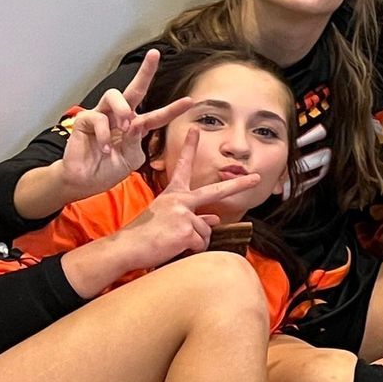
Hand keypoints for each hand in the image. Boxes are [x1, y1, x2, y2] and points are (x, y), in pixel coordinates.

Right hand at [56, 50, 196, 200]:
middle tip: (155, 55)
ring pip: (114, 95)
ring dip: (123, 109)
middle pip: (134, 89)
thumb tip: (135, 124)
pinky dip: (105, 135)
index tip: (190, 101)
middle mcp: (119, 116)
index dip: (173, 109)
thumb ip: (135, 141)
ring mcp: (101, 115)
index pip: (157, 115)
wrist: (85, 181)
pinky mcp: (84, 120)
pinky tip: (105, 148)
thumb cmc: (108, 169)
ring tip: (125, 126)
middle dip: (145, 71)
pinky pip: (98, 118)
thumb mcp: (130, 158)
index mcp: (135, 126)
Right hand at [111, 134, 263, 270]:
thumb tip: (215, 220)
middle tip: (257, 178)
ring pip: (207, 231)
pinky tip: (173, 248)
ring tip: (173, 243)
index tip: (195, 130)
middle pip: (217, 190)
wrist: (125, 248)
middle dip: (239, 184)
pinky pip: (200, 244)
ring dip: (195, 242)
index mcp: (173, 193)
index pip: (183, 166)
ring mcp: (184, 213)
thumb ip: (192, 217)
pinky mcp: (186, 229)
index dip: (189, 147)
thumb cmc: (144, 235)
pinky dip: (190, 251)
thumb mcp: (167, 219)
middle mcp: (180, 199)